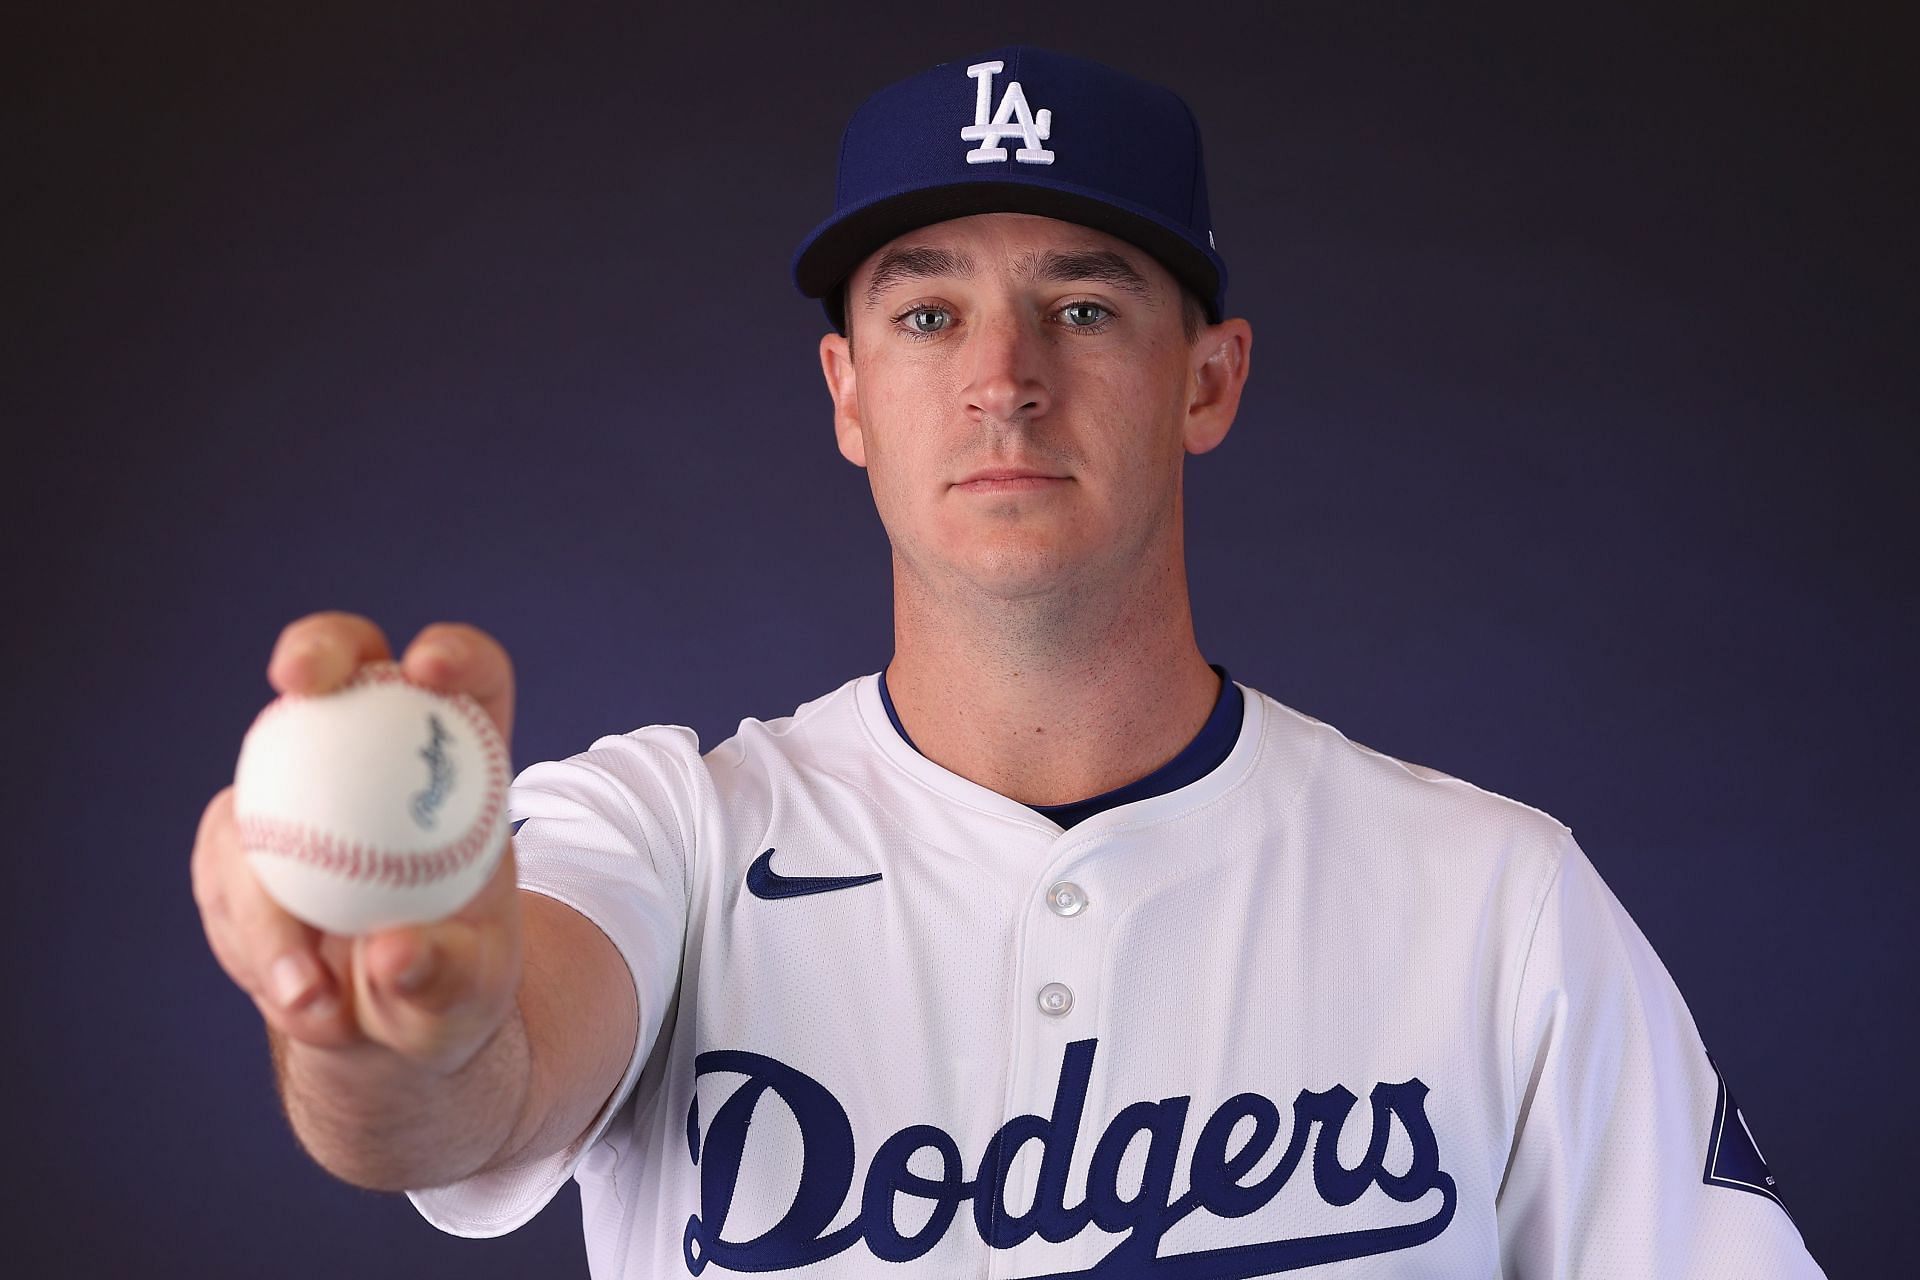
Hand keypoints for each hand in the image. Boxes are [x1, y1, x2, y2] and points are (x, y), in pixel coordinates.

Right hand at [193, 612, 522, 1076]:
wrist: (385, 1020)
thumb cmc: (450, 987)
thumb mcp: (467, 994)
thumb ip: (441, 975)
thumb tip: (393, 953)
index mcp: (462, 763)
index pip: (471, 678)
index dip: (454, 654)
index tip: (429, 669)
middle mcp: (375, 753)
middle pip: (343, 664)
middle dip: (316, 650)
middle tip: (297, 684)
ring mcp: (299, 786)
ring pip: (261, 790)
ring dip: (269, 900)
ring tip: (316, 1000)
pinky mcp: (244, 834)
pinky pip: (226, 871)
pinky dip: (252, 942)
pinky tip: (297, 998)